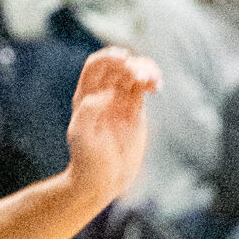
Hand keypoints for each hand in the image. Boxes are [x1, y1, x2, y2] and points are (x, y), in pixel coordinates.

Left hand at [64, 46, 160, 212]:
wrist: (103, 180)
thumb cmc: (88, 161)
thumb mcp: (81, 137)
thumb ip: (89, 113)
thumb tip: (104, 95)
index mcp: (86, 95)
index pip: (97, 65)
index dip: (111, 58)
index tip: (125, 63)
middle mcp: (103, 94)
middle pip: (118, 65)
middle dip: (131, 63)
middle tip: (141, 75)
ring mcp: (120, 102)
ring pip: (134, 74)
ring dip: (145, 69)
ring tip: (154, 79)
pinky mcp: (134, 111)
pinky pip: (143, 89)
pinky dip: (151, 82)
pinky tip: (156, 86)